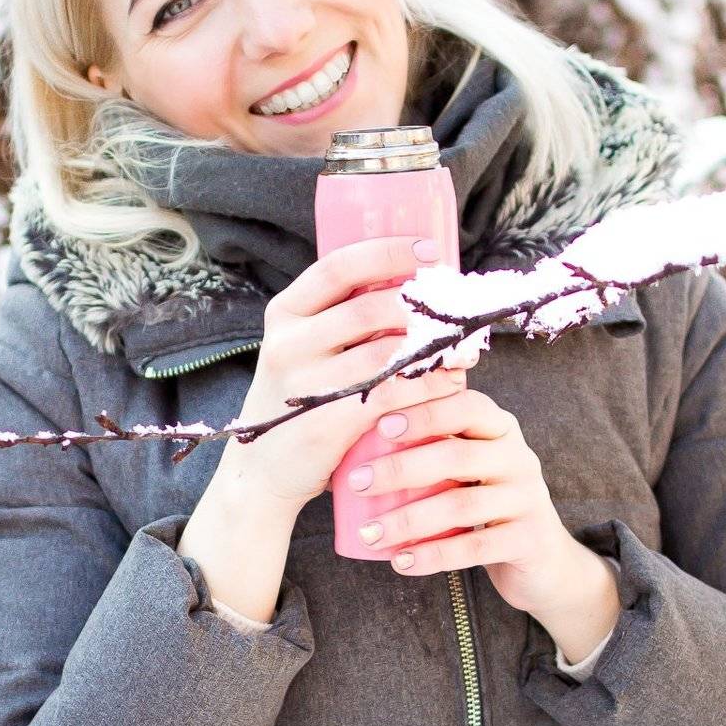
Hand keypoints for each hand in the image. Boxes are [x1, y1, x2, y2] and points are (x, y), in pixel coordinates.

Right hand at [227, 234, 468, 509]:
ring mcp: (302, 383)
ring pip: (384, 353)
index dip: (388, 253)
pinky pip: (388, 396)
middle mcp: (287, 342)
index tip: (431, 252)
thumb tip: (418, 292)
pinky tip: (449, 385)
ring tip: (464, 351)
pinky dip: (426, 388)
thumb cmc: (300, 402)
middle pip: (368, 308)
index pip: (338, 267)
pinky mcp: (322, 424)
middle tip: (458, 312)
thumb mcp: (303, 351)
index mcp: (285, 312)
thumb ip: (342, 322)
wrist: (261, 472)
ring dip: (433, 350)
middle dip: (422, 307)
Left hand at [345, 384, 619, 655]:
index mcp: (500, 428)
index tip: (380, 426)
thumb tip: (350, 441)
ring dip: (407, 520)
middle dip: (400, 468)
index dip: (424, 413)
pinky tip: (401, 562)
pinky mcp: (528, 540)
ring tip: (368, 533)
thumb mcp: (468, 468)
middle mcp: (519, 457)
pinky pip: (474, 547)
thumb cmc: (484, 503)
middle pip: (457, 456)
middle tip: (357, 482)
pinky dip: (433, 555)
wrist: (542, 560)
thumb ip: (431, 448)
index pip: (465, 406)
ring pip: (461, 505)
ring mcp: (527, 498)